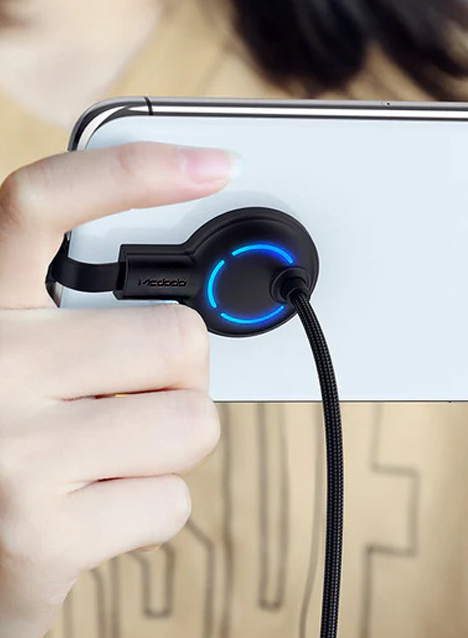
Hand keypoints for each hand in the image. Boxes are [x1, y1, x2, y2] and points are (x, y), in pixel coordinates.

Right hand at [0, 143, 236, 637]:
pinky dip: (149, 511)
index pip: (40, 205)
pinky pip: (171, 501)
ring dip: (168, 445)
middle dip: (177, 377)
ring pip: (191, 422)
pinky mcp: (40, 536)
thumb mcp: (19, 362)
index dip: (128, 172)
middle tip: (131, 398)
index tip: (212, 165)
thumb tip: (182, 308)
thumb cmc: (3, 451)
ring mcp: (10, 454)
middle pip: (175, 337)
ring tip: (111, 458)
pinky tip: (95, 514)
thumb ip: (78, 323)